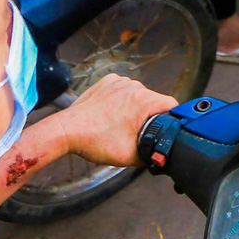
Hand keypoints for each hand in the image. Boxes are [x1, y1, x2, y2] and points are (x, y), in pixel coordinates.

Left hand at [46, 74, 180, 167]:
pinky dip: (121, 100)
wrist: (67, 131)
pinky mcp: (108, 81)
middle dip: (148, 116)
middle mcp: (134, 86)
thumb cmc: (95, 141)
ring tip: (119, 124)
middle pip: (154, 101)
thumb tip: (161, 157)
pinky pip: (123, 90)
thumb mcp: (130, 156)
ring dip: (134, 108)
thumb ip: (152, 155)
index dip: (171, 120)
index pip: (171, 105)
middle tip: (135, 133)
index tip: (163, 130)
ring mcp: (119, 81)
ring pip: (138, 95)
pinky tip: (111, 114)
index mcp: (144, 100)